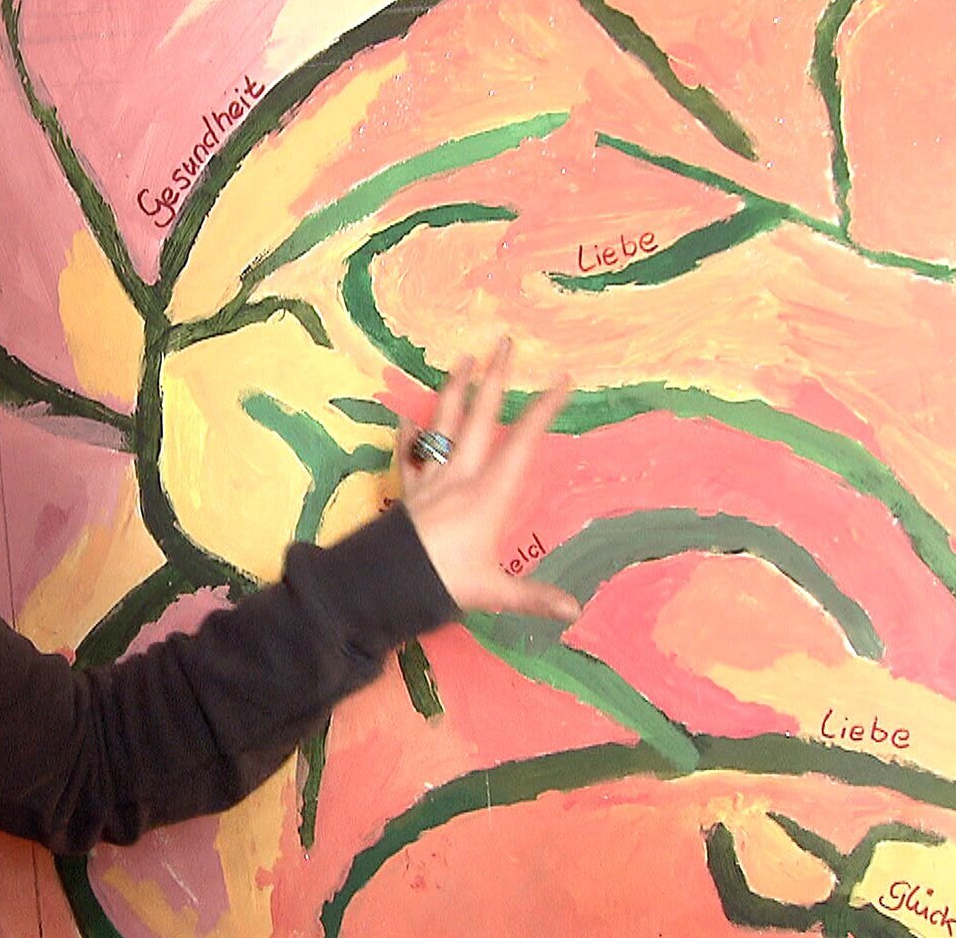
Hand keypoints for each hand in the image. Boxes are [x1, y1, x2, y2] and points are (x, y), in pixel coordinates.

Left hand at [397, 338, 580, 621]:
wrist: (381, 586)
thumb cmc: (442, 585)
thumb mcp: (494, 592)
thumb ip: (534, 596)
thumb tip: (574, 611)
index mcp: (488, 495)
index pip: (523, 443)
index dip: (543, 410)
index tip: (561, 380)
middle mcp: (460, 477)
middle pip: (481, 417)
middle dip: (495, 378)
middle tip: (504, 343)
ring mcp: (430, 481)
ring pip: (445, 425)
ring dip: (455, 391)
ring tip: (463, 359)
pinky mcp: (407, 493)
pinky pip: (408, 458)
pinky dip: (409, 438)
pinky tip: (407, 421)